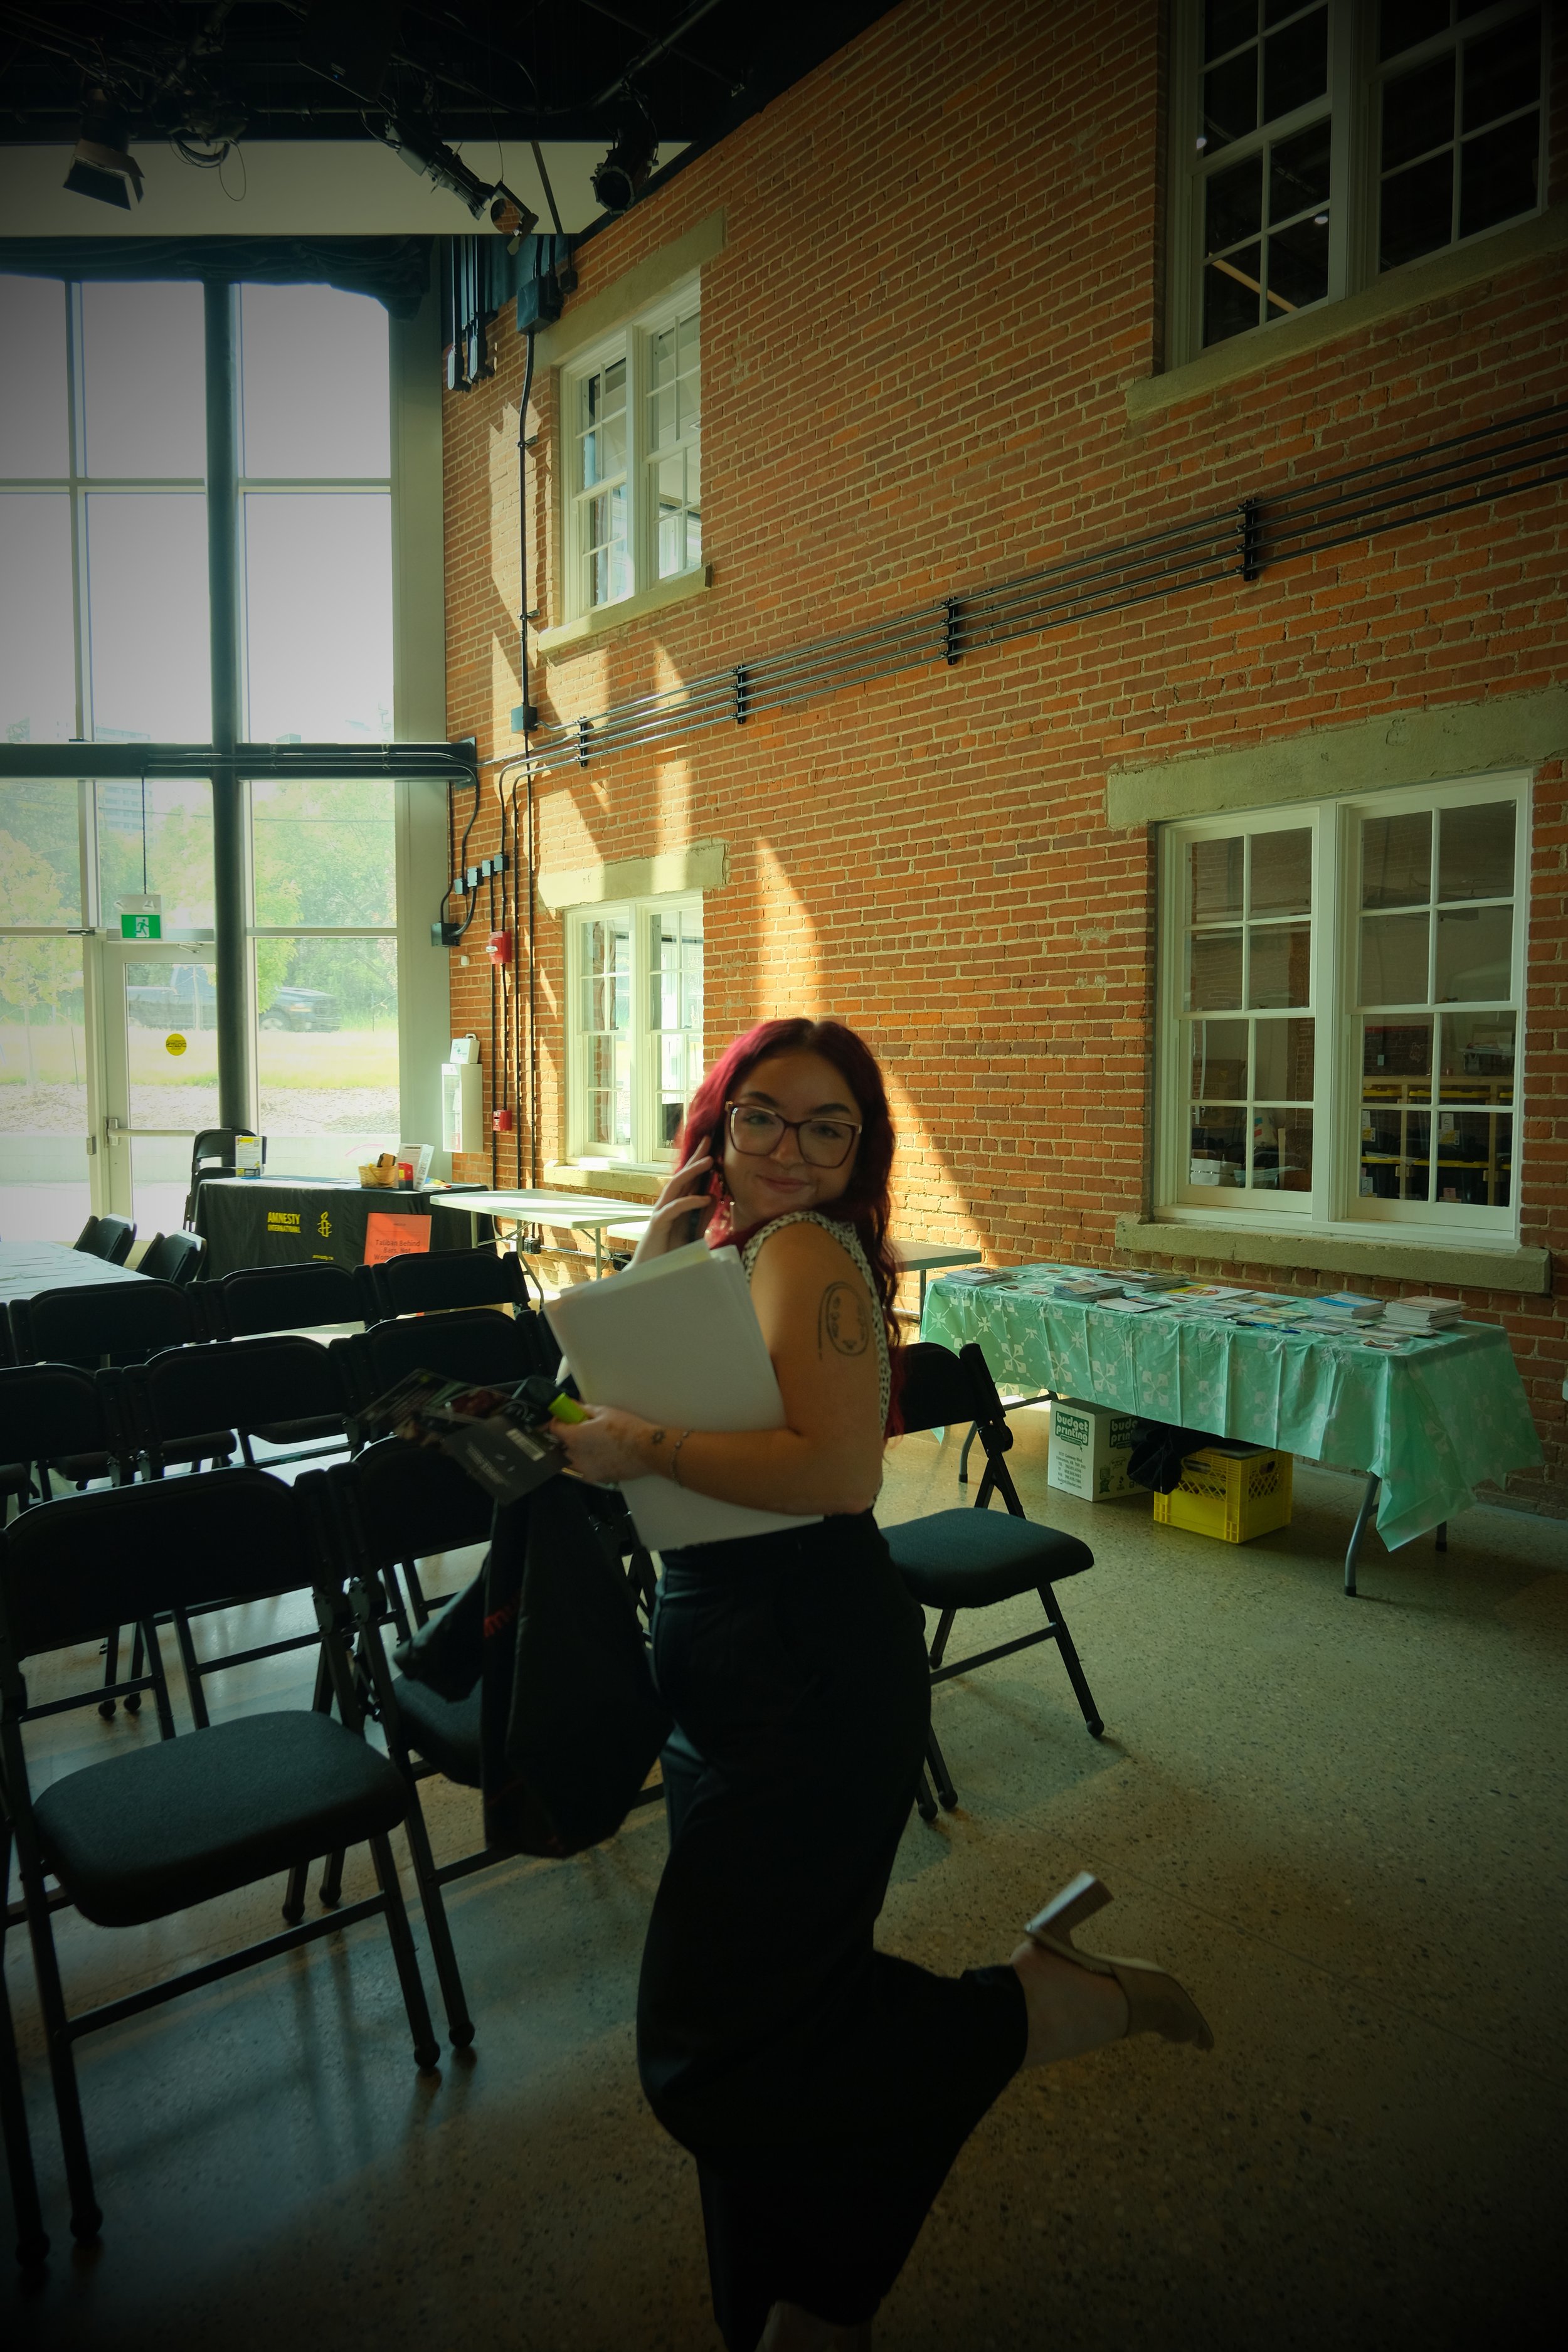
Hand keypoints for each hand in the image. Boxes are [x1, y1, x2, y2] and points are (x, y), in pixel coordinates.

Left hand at [553, 1404, 659, 1484]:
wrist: (647, 1450)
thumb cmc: (626, 1427)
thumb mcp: (604, 1412)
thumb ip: (582, 1409)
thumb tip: (569, 1405)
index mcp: (574, 1437)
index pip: (554, 1429)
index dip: (558, 1421)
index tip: (565, 1418)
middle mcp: (574, 1456)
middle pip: (562, 1445)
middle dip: (569, 1436)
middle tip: (584, 1429)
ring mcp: (584, 1470)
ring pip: (572, 1459)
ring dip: (577, 1451)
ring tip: (595, 1443)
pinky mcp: (594, 1478)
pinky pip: (584, 1469)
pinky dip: (588, 1462)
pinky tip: (603, 1455)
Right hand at [628, 1148, 716, 1266]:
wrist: (650, 1275)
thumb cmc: (670, 1255)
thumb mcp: (693, 1233)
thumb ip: (702, 1216)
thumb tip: (713, 1197)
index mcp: (676, 1205)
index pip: (689, 1179)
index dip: (698, 1162)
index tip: (713, 1147)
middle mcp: (667, 1205)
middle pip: (682, 1176)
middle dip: (695, 1157)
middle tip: (709, 1140)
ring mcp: (661, 1213)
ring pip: (676, 1187)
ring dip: (692, 1173)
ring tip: (709, 1161)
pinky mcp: (658, 1225)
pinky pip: (674, 1209)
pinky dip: (689, 1202)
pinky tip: (704, 1198)